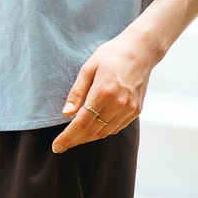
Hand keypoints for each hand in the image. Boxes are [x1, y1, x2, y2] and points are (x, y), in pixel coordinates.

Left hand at [51, 29, 156, 153]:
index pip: (81, 123)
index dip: (67, 137)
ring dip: (89, 138)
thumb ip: (77, 92)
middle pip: (92, 132)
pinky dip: (103, 131)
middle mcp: (118, 104)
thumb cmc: (111, 55)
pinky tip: (93, 129)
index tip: (56, 147)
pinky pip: (116, 128)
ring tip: (75, 138)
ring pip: (105, 133)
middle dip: (75, 141)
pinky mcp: (136, 110)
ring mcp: (129, 109)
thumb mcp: (88, 68)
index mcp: (103, 92)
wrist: (141, 50)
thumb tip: (66, 113)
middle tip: (61, 144)